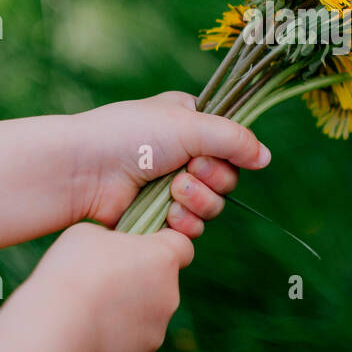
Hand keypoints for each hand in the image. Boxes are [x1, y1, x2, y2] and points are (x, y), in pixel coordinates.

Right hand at [29, 221, 194, 351]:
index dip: (161, 245)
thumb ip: (113, 240)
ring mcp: (156, 332)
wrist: (56, 326)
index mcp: (163, 259)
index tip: (138, 248)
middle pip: (159, 285)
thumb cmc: (72, 271)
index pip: (182, 246)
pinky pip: (126, 345)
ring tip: (85, 312)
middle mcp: (169, 296)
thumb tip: (113, 252)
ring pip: (143, 317)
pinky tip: (83, 335)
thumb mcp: (89, 235)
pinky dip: (109, 341)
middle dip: (136, 282)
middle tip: (99, 281)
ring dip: (122, 313)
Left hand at [69, 92, 270, 231]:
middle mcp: (184, 154)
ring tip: (174, 192)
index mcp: (190, 123)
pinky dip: (184, 223)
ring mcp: (171, 187)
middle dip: (212, 179)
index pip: (232, 143)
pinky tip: (168, 215)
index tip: (209, 151)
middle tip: (187, 172)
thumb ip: (234, 139)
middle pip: (228, 179)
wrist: (85, 170)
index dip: (230, 153)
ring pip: (214, 206)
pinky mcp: (159, 217)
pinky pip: (193, 228)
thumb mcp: (189, 124)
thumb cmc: (130, 136)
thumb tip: (266, 158)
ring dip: (200, 201)